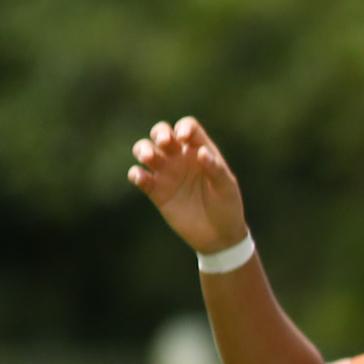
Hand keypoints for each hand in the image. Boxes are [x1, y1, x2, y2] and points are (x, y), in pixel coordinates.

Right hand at [128, 117, 250, 257]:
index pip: (188, 128)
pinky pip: (139, 176)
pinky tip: (141, 178)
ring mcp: (166, 173)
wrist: (218, 236)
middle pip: (162, 133)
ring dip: (143, 149)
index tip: (184, 138)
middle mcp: (180, 158)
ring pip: (145, 150)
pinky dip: (136, 174)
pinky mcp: (156, 191)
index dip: (184, 127)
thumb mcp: (226, 188)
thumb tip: (201, 152)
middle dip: (160, 133)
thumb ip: (216, 169)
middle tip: (165, 143)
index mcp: (200, 151)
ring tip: (149, 158)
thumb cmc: (228, 207)